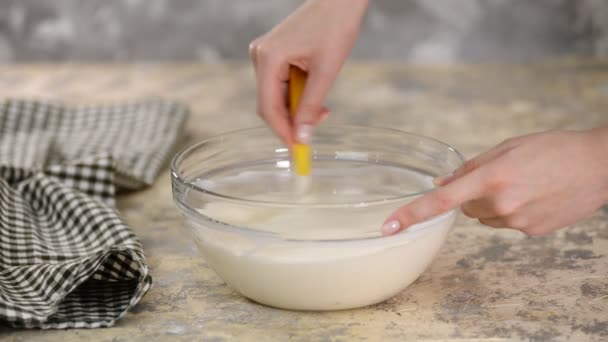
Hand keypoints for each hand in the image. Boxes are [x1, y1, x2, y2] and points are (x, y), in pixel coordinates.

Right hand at [249, 0, 367, 144]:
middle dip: (292, 121)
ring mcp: (265, 54)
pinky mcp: (273, 54)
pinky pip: (280, 85)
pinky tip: (314, 95)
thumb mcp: (326, 71)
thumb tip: (303, 136)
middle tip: (315, 132)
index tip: (298, 151)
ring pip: (276, 96)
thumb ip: (311, 106)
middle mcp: (260, 56)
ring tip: (323, 109)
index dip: (282, 132)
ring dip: (297, 109)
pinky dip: (296, 96)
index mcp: (268, 58)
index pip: (268, 108)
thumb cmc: (335, 26)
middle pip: (269, 104)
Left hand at [382, 128, 607, 235]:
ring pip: (485, 218)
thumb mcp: (508, 147)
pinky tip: (534, 196)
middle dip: (472, 196)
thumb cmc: (553, 148)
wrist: (600, 166)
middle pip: (465, 209)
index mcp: (492, 178)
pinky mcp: (532, 232)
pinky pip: (506, 224)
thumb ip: (470, 167)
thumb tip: (441, 184)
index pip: (441, 201)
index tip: (389, 226)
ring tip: (523, 185)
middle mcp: (502, 204)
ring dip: (492, 205)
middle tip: (500, 177)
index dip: (412, 214)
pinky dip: (512, 212)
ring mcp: (518, 222)